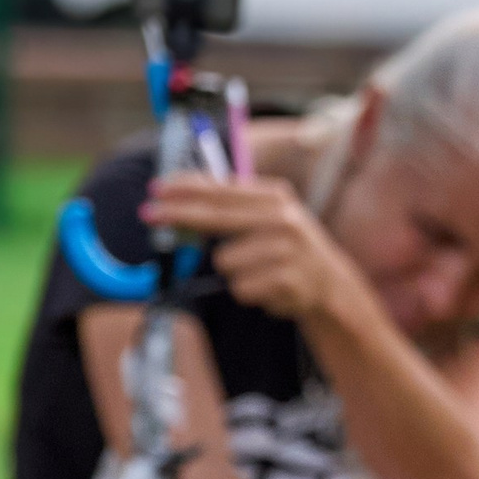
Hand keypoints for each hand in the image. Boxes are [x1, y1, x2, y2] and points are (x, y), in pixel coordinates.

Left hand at [144, 174, 354, 330]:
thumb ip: (229, 208)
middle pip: (216, 216)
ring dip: (233, 270)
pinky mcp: (286, 281)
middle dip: (178, 215)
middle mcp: (283, 219)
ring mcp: (286, 251)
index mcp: (276, 197)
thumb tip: (177, 202)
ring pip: (225, 261)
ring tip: (258, 270)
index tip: (156, 188)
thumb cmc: (286, 249)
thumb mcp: (268, 218)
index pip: (222, 189)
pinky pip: (240, 287)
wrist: (331, 286)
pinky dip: (248, 291)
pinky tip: (269, 287)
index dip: (186, 188)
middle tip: (147, 213)